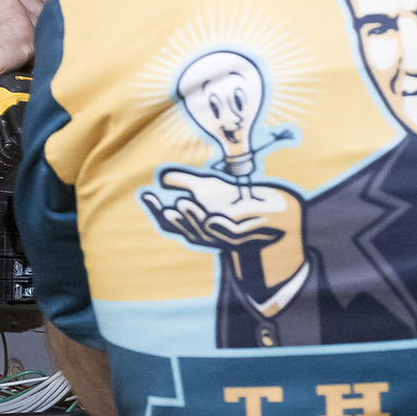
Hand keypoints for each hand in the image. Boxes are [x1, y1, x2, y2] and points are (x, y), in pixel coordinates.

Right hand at [0, 0, 46, 129]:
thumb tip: (3, 13)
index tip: (42, 5)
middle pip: (38, 3)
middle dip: (37, 23)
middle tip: (28, 40)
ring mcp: (14, 10)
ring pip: (41, 25)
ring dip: (34, 41)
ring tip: (16, 55)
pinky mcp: (22, 33)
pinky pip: (40, 46)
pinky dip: (32, 58)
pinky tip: (17, 64)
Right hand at [141, 169, 307, 289]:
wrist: (269, 208)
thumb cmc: (236, 198)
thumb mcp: (207, 186)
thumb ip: (185, 181)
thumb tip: (161, 177)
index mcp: (196, 226)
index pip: (172, 222)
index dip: (157, 211)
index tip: (147, 195)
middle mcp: (208, 236)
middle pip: (187, 231)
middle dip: (175, 219)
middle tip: (164, 207)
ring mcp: (225, 238)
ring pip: (206, 232)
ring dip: (193, 220)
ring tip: (183, 203)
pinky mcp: (244, 237)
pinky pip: (229, 233)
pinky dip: (219, 226)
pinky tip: (211, 217)